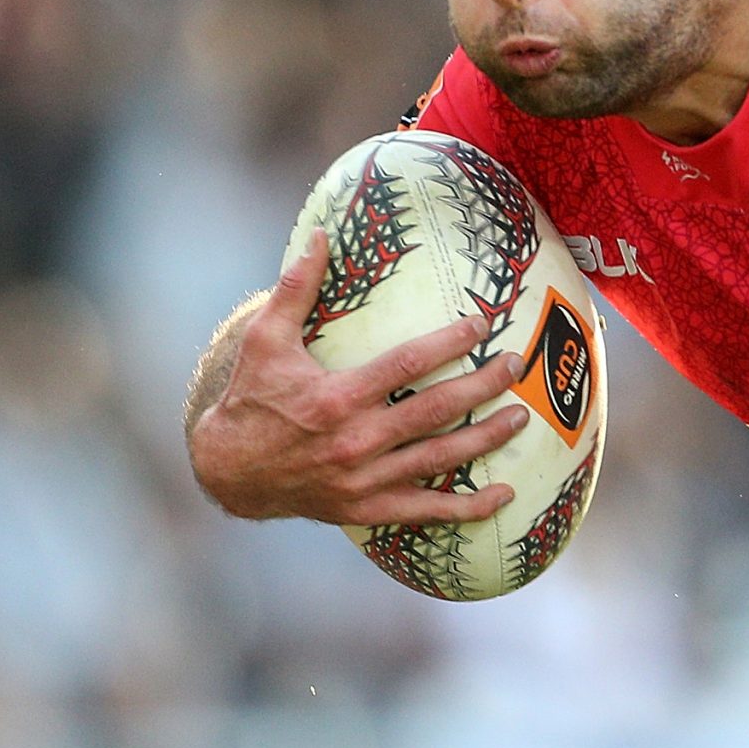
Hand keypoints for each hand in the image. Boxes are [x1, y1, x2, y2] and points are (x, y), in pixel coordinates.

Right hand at [188, 231, 527, 525]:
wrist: (228, 470)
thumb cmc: (251, 399)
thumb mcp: (264, 340)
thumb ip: (295, 288)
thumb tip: (319, 236)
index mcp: (337, 397)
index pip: (408, 364)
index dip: (450, 343)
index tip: (482, 325)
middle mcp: (356, 441)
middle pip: (436, 411)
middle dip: (482, 386)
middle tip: (515, 366)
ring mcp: (365, 479)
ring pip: (440, 459)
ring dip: (486, 439)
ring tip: (521, 417)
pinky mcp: (367, 508)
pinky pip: (427, 511)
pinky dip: (468, 508)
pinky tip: (505, 495)